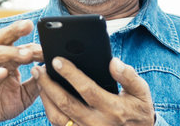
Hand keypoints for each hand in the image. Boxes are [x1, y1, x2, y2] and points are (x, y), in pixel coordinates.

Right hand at [0, 20, 42, 125]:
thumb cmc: (0, 103)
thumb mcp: (25, 95)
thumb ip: (37, 83)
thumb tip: (52, 72)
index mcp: (8, 60)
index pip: (23, 47)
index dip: (36, 47)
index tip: (49, 48)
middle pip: (4, 38)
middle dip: (16, 29)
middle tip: (29, 24)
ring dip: (11, 52)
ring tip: (27, 55)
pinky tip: (3, 73)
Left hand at [31, 57, 154, 125]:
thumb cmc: (138, 112)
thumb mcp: (141, 93)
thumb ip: (129, 76)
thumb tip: (113, 62)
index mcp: (112, 109)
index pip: (87, 89)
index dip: (70, 74)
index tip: (56, 60)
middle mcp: (96, 123)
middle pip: (65, 103)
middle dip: (49, 84)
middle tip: (38, 68)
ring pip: (57, 117)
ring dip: (45, 97)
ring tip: (38, 79)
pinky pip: (58, 125)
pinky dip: (49, 110)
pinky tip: (45, 95)